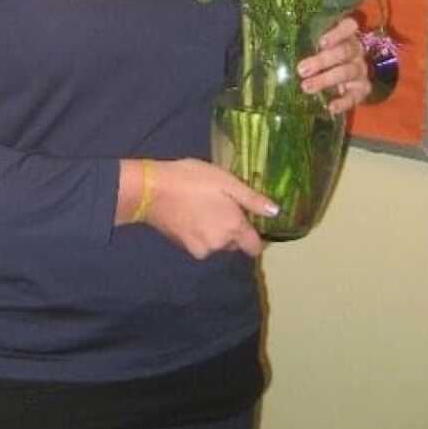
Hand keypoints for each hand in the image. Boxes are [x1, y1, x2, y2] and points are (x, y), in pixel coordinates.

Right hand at [144, 158, 276, 259]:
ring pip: (216, 242)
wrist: (151, 190)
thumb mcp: (226, 181)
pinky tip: (190, 213)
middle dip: (232, 228)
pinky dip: (198, 232)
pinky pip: (199, 242)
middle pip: (234, 243)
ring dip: (214, 230)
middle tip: (221, 204)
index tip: (250, 221)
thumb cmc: (192, 180)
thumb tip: (276, 212)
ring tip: (203, 206)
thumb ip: (252, 199)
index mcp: (233, 228)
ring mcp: (199, 248)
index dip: (256, 236)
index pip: (254, 247)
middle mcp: (219, 245)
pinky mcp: (182, 247)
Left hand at [297, 15, 369, 114]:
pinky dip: (344, 102)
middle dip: (322, 60)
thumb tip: (271, 44)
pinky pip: (355, 96)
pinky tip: (331, 107)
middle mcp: (356, 51)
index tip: (321, 42)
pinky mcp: (362, 90)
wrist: (346, 78)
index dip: (337, 33)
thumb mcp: (315, 46)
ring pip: (347, 72)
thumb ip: (303, 42)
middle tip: (302, 70)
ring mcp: (360, 70)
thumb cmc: (323, 56)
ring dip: (326, 80)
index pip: (348, 26)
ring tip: (306, 87)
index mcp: (346, 35)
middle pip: (345, 51)